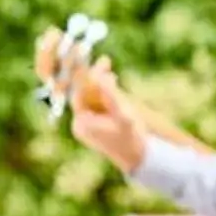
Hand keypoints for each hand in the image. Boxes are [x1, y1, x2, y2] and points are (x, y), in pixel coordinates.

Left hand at [66, 60, 149, 176]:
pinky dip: (100, 86)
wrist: (137, 158)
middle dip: (88, 74)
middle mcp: (79, 121)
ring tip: (106, 62)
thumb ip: (112, 97)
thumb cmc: (133, 139)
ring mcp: (85, 120)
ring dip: (96, 77)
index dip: (84, 73)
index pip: (78, 93)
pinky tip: (110, 74)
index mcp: (83, 123)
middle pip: (79, 91)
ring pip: (87, 93)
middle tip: (98, 57)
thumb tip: (101, 76)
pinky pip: (93, 98)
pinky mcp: (93, 118)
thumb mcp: (126, 117)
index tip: (90, 57)